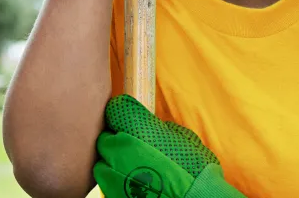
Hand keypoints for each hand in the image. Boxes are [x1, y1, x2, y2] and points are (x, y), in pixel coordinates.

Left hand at [94, 94, 246, 197]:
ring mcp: (110, 172)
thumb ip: (166, 130)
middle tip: (137, 150)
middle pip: (107, 137)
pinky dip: (117, 182)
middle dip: (119, 142)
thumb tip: (159, 130)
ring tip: (136, 172)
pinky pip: (107, 182)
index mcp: (137, 128)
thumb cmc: (195, 175)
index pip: (116, 108)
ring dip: (115, 164)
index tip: (132, 121)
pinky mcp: (109, 192)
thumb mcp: (188, 141)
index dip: (126, 116)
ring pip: (103, 162)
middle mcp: (118, 148)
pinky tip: (135, 187)